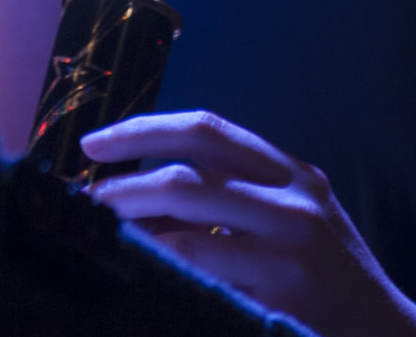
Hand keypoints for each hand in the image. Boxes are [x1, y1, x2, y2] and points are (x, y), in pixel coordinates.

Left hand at [82, 111, 415, 336]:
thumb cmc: (331, 285)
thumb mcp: (297, 225)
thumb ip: (240, 200)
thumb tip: (144, 195)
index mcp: (294, 174)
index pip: (208, 130)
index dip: (145, 129)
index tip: (96, 141)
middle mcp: (294, 197)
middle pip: (190, 165)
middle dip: (125, 172)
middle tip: (83, 192)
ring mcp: (291, 242)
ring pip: (187, 212)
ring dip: (131, 217)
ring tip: (98, 227)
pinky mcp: (284, 287)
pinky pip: (201, 264)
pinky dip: (160, 259)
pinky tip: (136, 264)